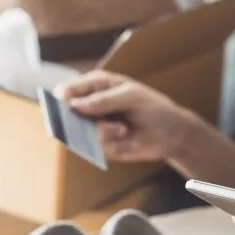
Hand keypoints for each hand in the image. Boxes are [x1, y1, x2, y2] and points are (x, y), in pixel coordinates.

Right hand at [55, 71, 199, 162]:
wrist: (171, 135)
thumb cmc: (153, 108)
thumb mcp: (132, 97)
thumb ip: (104, 100)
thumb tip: (75, 106)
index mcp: (96, 86)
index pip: (70, 89)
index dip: (64, 94)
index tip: (63, 99)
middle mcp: (90, 106)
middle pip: (66, 114)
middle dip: (76, 120)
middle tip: (85, 121)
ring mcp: (93, 127)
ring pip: (80, 134)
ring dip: (102, 133)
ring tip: (123, 130)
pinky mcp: (99, 146)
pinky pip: (94, 148)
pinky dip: (110, 145)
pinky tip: (125, 139)